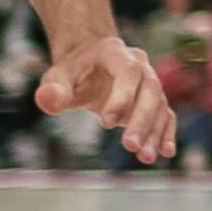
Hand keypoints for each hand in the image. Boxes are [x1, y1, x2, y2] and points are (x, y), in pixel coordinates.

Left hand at [38, 31, 179, 163]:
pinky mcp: (154, 100)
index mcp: (115, 53)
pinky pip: (165, 115)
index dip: (122, 96)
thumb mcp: (56, 78)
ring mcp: (150, 82)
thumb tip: (46, 100)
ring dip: (154, 132)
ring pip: (160, 105)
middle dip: (142, 119)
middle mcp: (140, 65)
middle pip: (150, 90)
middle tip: (130, 146)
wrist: (89, 65)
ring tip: (145, 157)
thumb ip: (52, 90)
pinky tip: (164, 153)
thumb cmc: (71, 72)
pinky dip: (166, 133)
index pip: (128, 72)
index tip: (106, 123)